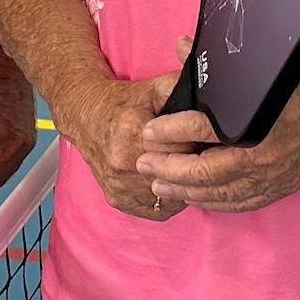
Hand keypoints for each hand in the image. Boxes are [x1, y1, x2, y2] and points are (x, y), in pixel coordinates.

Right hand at [55, 70, 194, 222]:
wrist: (86, 116)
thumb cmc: (124, 103)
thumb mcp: (155, 88)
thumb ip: (184, 90)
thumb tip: (213, 98)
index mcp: (135, 133)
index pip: (185, 148)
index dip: (201, 143)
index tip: (205, 140)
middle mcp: (124, 163)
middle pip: (178, 176)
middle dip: (193, 167)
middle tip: (198, 156)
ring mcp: (120, 185)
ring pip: (170, 197)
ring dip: (182, 187)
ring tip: (184, 169)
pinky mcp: (117, 199)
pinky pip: (156, 211)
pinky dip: (167, 201)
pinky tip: (171, 185)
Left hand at [135, 53, 299, 213]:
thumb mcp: (264, 66)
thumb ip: (219, 63)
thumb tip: (180, 46)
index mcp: (261, 120)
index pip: (205, 129)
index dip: (172, 131)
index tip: (149, 131)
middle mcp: (267, 154)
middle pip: (207, 171)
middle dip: (170, 170)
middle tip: (144, 165)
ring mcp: (276, 176)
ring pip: (221, 193)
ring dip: (186, 191)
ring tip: (159, 186)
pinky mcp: (282, 187)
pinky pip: (241, 203)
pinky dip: (214, 203)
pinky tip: (195, 199)